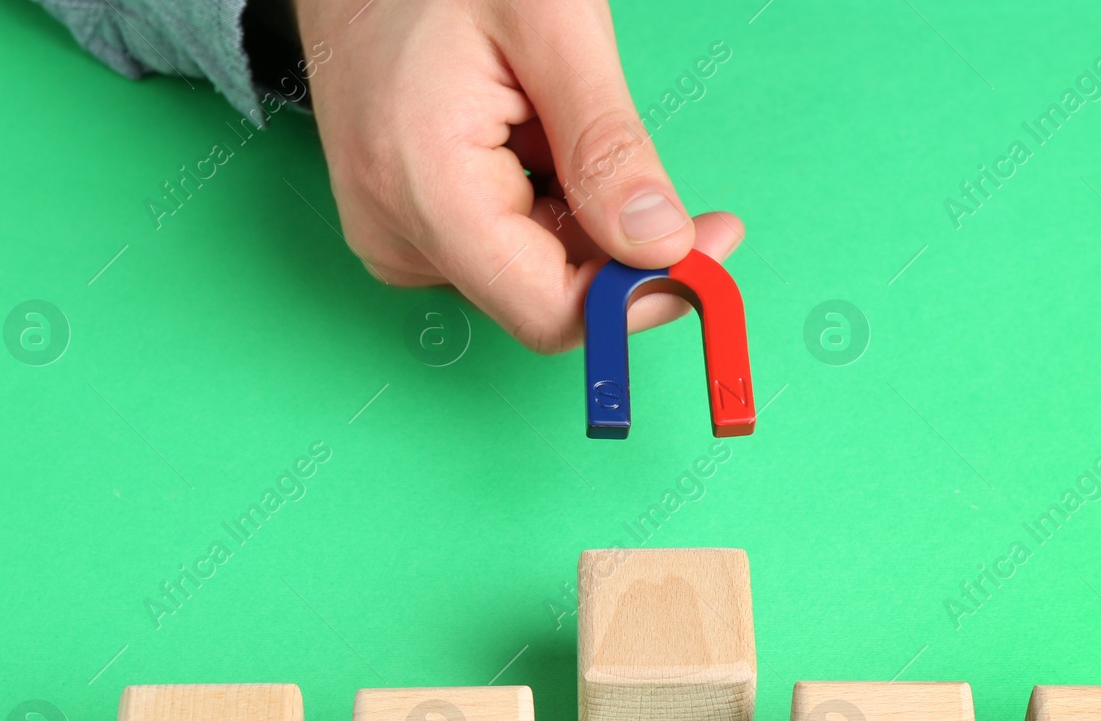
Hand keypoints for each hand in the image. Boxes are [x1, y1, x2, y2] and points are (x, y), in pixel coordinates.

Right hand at [292, 0, 743, 353]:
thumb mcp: (552, 27)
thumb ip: (607, 146)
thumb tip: (662, 246)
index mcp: (424, 188)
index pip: (550, 310)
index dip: (639, 297)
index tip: (705, 248)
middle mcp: (396, 233)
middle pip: (545, 294)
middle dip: (619, 249)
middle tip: (672, 184)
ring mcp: (394, 237)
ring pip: (531, 272)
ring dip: (580, 215)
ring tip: (558, 118)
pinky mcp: (404, 228)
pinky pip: (502, 248)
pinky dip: (546, 205)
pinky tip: (531, 136)